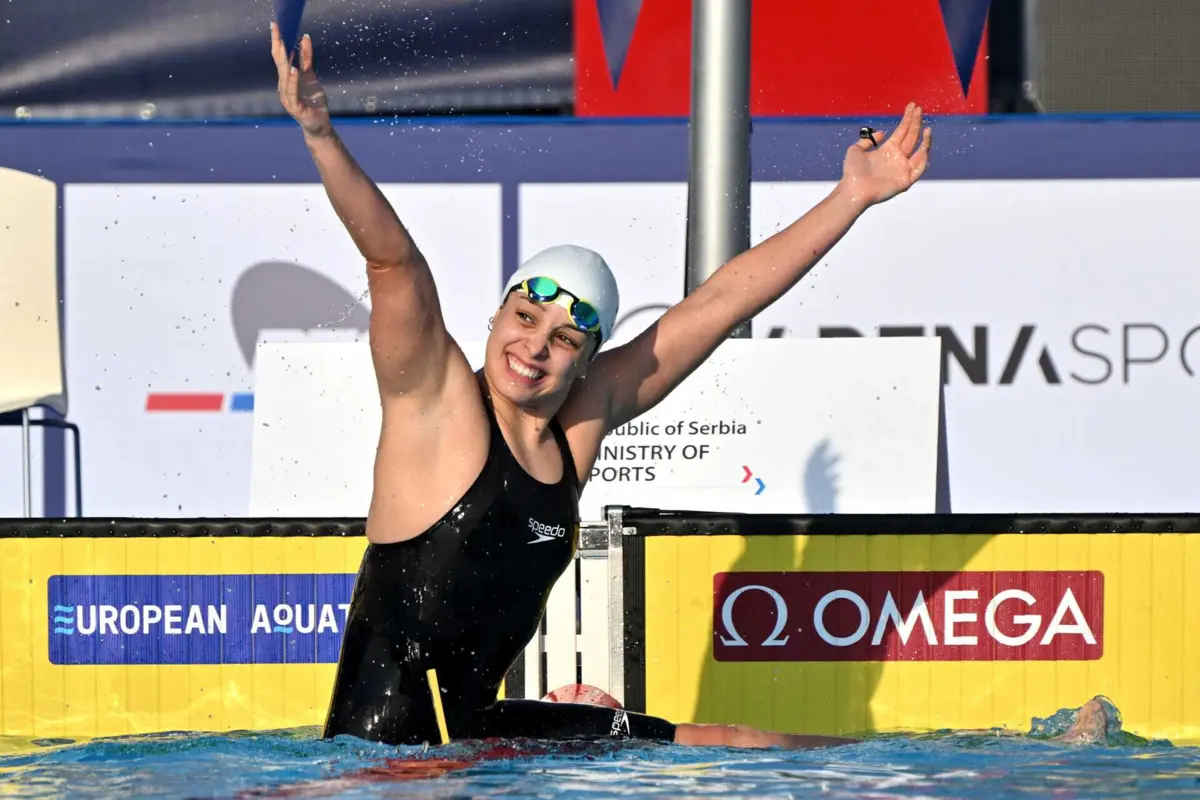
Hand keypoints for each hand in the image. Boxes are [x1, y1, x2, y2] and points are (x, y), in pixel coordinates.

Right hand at [270, 23, 331, 139]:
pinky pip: (293, 92)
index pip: (280, 57)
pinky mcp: (295, 107)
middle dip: (278, 46)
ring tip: (287, 48)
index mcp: (286, 79)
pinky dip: (293, 81)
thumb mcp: (311, 77)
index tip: (276, 25)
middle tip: (277, 30)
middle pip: (280, 64)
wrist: (319, 124)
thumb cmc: (313, 101)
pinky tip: (295, 70)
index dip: (277, 41)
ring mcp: (288, 98)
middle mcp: (283, 87)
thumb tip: (304, 37)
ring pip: (285, 78)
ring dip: (286, 63)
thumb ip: (307, 58)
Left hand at [840, 102, 931, 206]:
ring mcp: (902, 169)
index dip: (907, 118)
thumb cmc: (852, 172)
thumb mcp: (855, 150)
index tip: (912, 106)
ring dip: (925, 140)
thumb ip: (868, 139)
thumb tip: (882, 132)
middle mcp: (897, 157)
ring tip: (927, 128)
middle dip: (916, 122)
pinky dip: (923, 158)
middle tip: (919, 109)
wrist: (853, 189)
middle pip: (911, 137)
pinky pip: (919, 168)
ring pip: (920, 152)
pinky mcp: (905, 180)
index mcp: (888, 149)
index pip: (902, 131)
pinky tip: (924, 147)